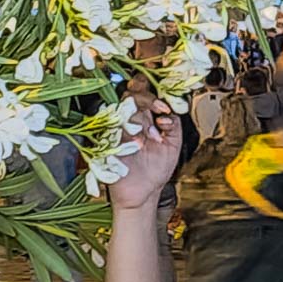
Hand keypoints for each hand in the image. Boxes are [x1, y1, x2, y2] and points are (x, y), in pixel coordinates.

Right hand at [109, 92, 181, 209]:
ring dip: (138, 114)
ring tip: (155, 129)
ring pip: (121, 107)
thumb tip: (168, 112)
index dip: (152, 88)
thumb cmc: (156, 169)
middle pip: (131, 95)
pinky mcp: (108, 144)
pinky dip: (128, 133)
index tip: (164, 95)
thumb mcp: (173, 143)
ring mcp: (118, 131)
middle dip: (146, 96)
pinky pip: (112, 129)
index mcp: (146, 118)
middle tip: (161, 107)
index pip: (144, 93)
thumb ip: (174, 123)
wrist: (144, 193)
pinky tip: (140, 142)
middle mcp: (130, 121)